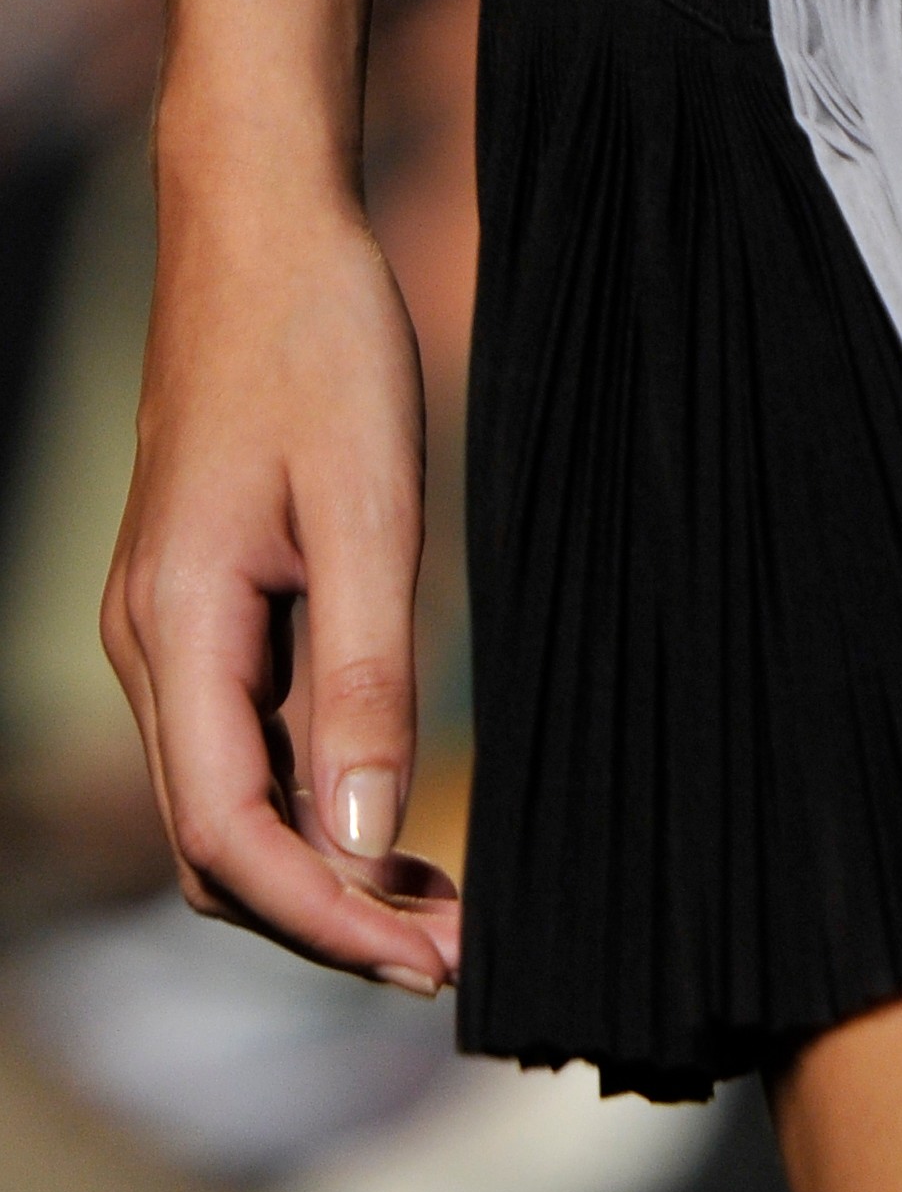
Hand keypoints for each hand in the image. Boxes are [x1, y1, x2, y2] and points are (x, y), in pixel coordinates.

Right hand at [101, 150, 458, 989]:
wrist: (264, 228)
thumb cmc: (318, 345)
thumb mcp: (367, 511)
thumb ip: (362, 677)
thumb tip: (360, 838)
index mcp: (177, 630)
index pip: (226, 839)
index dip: (324, 919)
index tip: (432, 963)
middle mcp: (153, 646)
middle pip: (214, 847)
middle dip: (326, 918)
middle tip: (458, 952)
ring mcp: (172, 628)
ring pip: (229, 802)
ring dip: (326, 868)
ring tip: (445, 904)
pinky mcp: (208, 606)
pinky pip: (245, 740)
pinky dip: (316, 800)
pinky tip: (396, 814)